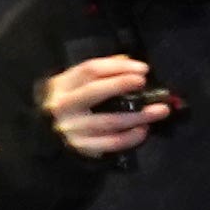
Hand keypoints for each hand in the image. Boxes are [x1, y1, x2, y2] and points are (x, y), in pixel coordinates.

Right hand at [42, 55, 170, 159]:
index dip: (118, 67)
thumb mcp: (75, 84)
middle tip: (144, 83)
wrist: (48, 135)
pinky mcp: (83, 148)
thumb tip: (128, 61)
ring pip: (109, 120)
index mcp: (62, 85)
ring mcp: (73, 128)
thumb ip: (99, 72)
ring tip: (161, 110)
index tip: (143, 69)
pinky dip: (132, 137)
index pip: (90, 70)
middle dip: (122, 84)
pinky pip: (112, 142)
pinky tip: (144, 129)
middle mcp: (64, 105)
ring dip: (139, 115)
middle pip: (95, 91)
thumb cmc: (71, 103)